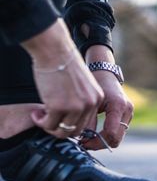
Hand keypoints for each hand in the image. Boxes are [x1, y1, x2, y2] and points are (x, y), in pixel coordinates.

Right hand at [21, 20, 103, 137]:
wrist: (55, 50)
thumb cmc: (64, 65)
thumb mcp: (82, 85)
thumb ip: (80, 101)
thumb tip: (68, 120)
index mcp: (96, 98)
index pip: (86, 124)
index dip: (71, 126)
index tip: (60, 122)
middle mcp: (89, 104)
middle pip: (76, 131)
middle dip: (60, 130)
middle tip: (48, 121)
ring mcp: (75, 106)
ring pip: (62, 131)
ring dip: (49, 127)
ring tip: (41, 117)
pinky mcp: (58, 106)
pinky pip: (48, 124)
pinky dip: (39, 122)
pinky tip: (36, 114)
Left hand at [83, 45, 133, 149]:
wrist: (106, 73)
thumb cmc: (96, 84)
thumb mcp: (90, 102)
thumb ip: (88, 121)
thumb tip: (84, 140)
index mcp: (118, 105)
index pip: (110, 133)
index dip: (96, 142)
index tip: (83, 142)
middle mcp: (127, 110)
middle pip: (116, 139)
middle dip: (100, 144)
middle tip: (85, 144)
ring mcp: (130, 113)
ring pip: (118, 137)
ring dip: (104, 141)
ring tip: (88, 138)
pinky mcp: (128, 115)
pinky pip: (118, 131)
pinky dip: (108, 135)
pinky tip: (95, 133)